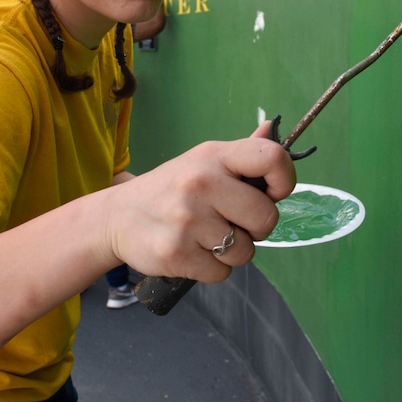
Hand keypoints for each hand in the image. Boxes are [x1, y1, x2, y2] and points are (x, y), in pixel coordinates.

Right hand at [106, 121, 295, 281]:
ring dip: (231, 251)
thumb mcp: (201, 162)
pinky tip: (192, 252)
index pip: (271, 157)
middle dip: (256, 229)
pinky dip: (211, 268)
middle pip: (266, 217)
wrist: (116, 217)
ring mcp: (188, 219)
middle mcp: (201, 182)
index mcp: (214, 156)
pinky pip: (221, 272)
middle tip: (232, 224)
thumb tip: (270, 128)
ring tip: (206, 238)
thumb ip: (240, 153)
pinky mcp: (176, 252)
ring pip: (245, 251)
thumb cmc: (170, 189)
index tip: (271, 193)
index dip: (284, 180)